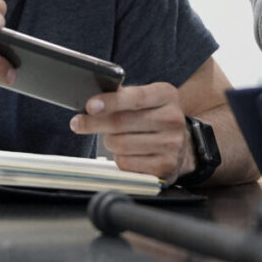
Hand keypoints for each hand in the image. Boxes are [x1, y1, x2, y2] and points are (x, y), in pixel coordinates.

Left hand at [68, 82, 191, 181]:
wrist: (181, 144)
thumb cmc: (152, 118)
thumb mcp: (145, 99)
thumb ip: (122, 96)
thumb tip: (93, 102)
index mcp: (166, 95)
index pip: (134, 97)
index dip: (110, 102)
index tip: (90, 106)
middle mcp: (173, 119)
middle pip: (122, 122)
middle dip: (94, 123)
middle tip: (79, 123)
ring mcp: (172, 144)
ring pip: (120, 144)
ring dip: (109, 142)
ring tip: (112, 138)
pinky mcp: (165, 166)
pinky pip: (126, 163)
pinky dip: (118, 158)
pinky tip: (124, 153)